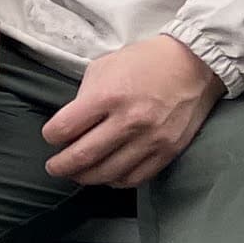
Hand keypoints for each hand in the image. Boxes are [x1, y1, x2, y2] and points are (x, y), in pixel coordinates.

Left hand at [42, 34, 222, 189]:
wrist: (193, 64)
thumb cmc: (145, 61)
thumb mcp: (104, 67)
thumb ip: (85, 97)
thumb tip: (71, 125)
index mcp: (107, 96)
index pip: (64, 129)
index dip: (50, 136)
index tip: (50, 137)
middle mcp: (128, 121)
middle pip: (82, 157)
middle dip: (61, 166)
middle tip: (54, 167)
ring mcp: (150, 140)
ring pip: (107, 174)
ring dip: (86, 177)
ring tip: (78, 174)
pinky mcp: (167, 151)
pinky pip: (135, 178)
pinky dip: (116, 181)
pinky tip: (107, 175)